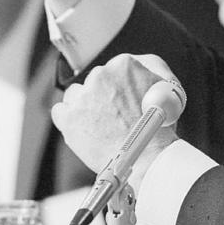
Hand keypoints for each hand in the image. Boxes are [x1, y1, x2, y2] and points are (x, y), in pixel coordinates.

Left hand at [51, 54, 179, 193]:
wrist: (146, 158)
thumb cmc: (157, 130)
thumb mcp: (163, 91)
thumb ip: (144, 75)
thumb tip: (138, 71)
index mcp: (124, 65)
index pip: (114, 69)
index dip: (118, 86)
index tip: (120, 97)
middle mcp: (101, 75)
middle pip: (95, 80)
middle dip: (101, 96)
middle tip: (112, 115)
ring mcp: (83, 96)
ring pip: (76, 95)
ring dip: (84, 107)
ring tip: (100, 126)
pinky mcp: (68, 116)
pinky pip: (61, 111)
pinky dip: (69, 121)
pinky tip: (85, 131)